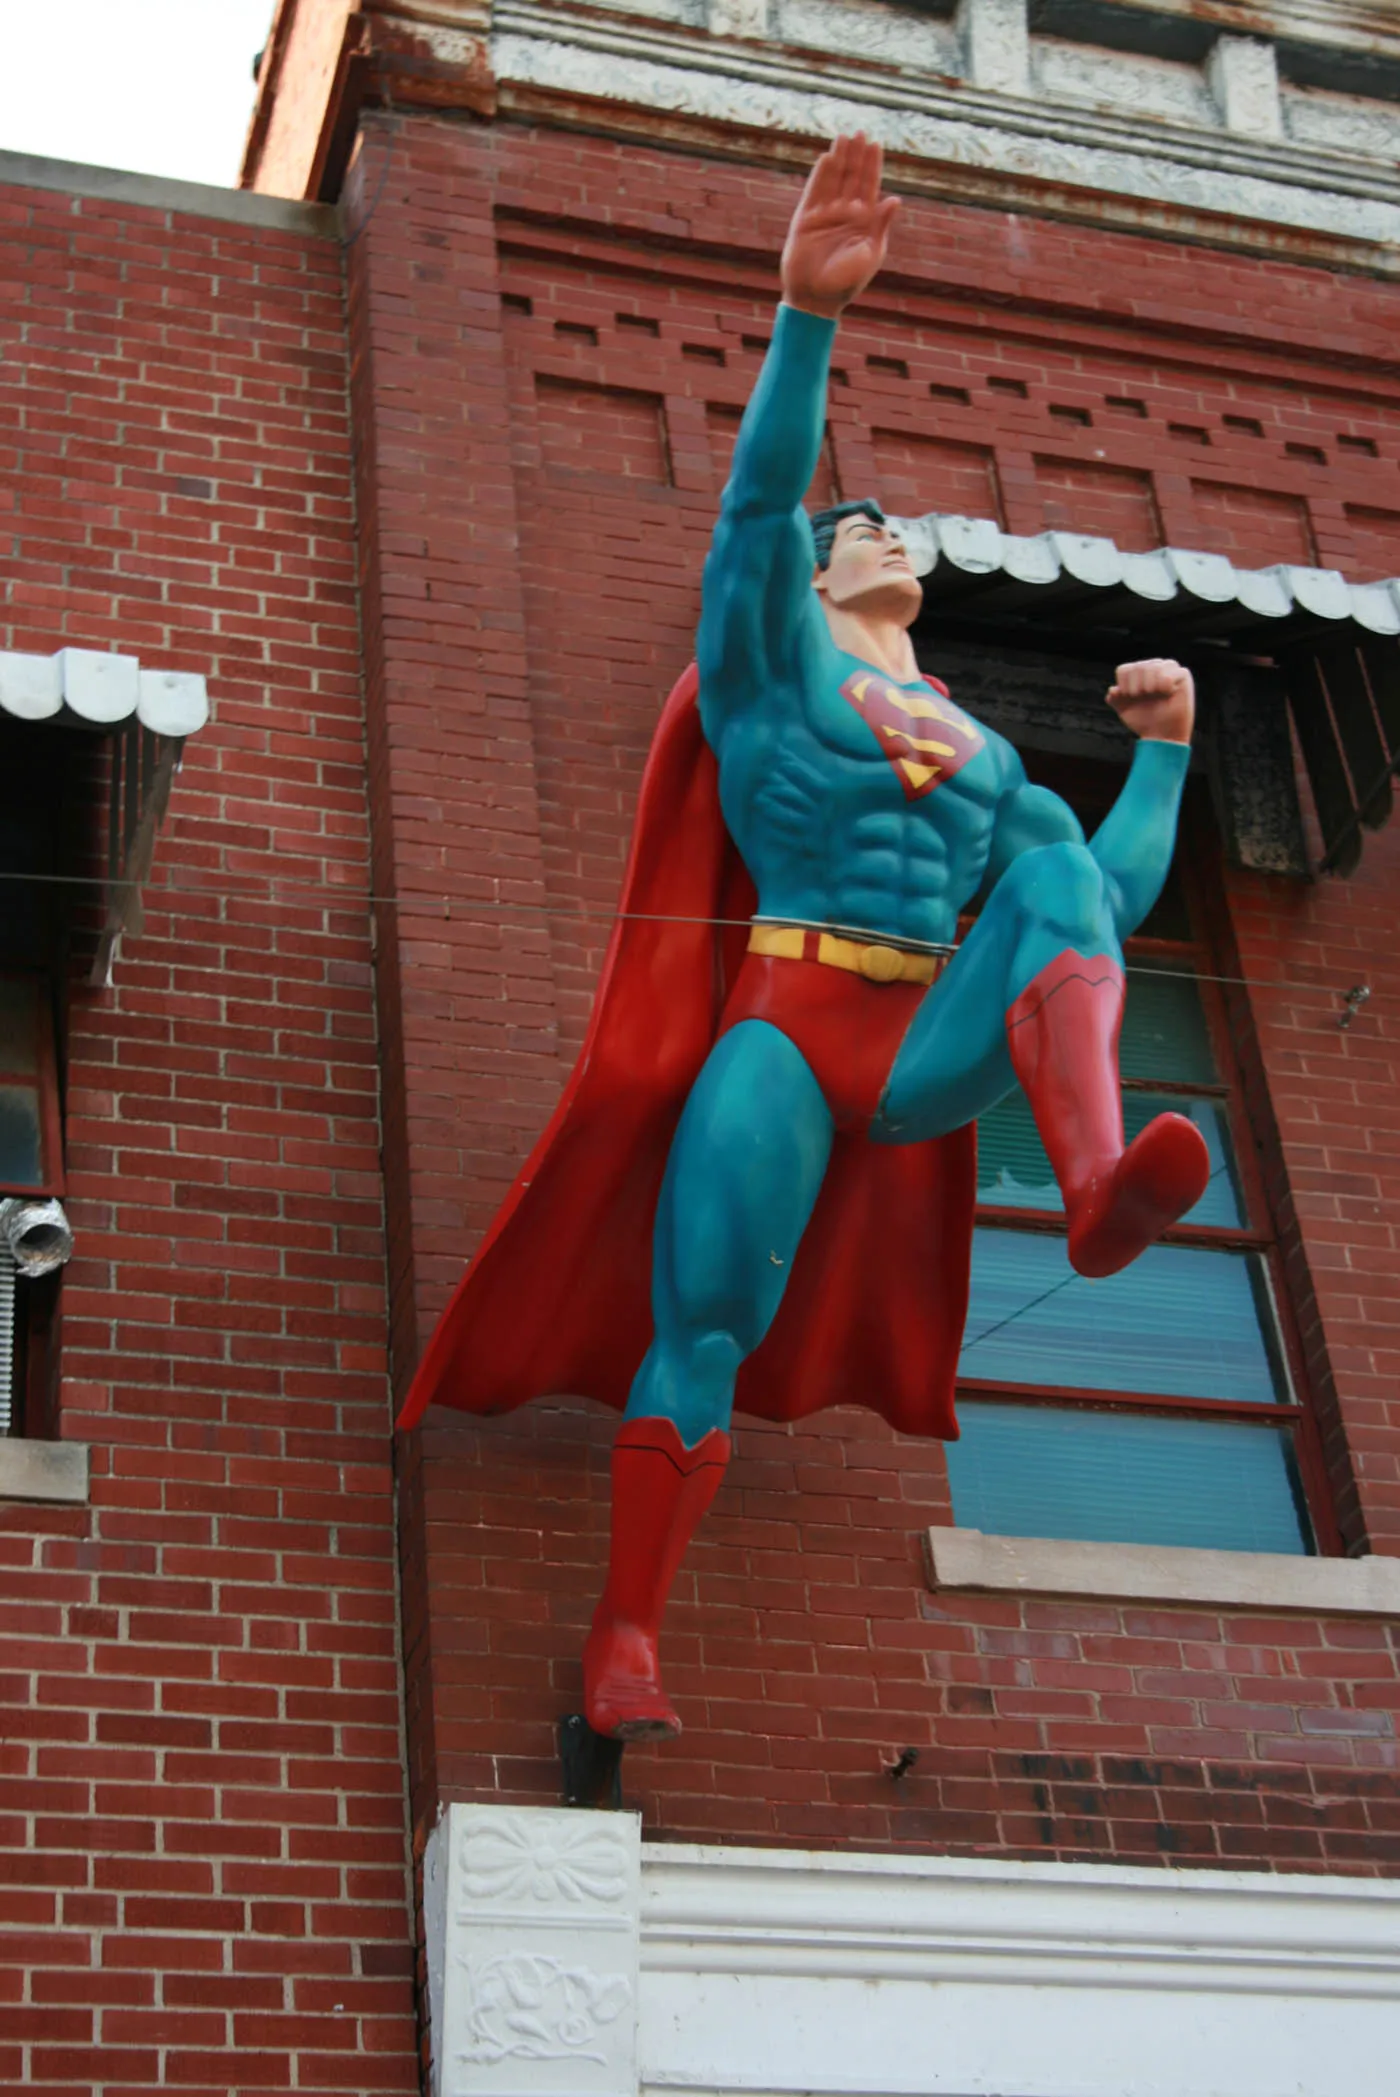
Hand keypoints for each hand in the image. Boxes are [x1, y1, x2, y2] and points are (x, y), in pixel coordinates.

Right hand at [781, 133, 899, 320]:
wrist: (817, 300)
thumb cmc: (848, 282)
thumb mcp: (871, 252)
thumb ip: (881, 225)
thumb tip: (895, 199)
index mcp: (864, 221)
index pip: (869, 186)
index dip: (872, 165)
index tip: (875, 144)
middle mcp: (845, 214)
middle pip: (852, 178)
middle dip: (856, 156)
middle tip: (860, 132)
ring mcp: (825, 215)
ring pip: (833, 180)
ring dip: (839, 159)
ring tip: (844, 137)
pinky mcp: (806, 220)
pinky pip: (814, 192)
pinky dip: (820, 176)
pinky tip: (827, 159)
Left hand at [1107, 658, 1193, 744]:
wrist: (1162, 734)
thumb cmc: (1145, 720)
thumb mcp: (1125, 710)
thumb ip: (1115, 699)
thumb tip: (1113, 690)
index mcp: (1137, 672)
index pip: (1124, 670)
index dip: (1124, 686)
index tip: (1130, 698)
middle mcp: (1152, 666)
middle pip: (1139, 667)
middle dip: (1137, 687)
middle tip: (1145, 698)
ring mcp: (1168, 669)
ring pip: (1154, 667)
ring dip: (1151, 686)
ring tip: (1157, 695)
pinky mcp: (1182, 674)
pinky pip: (1168, 675)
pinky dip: (1166, 687)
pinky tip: (1169, 693)